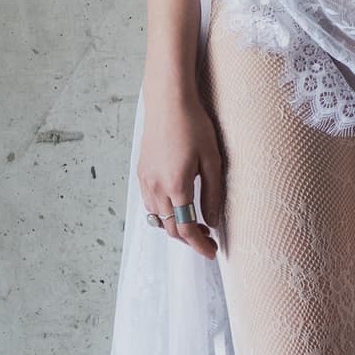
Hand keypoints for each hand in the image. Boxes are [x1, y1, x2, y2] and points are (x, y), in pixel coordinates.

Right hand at [138, 79, 224, 259]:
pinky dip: (163, 213)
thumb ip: (212, 194)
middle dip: (189, 238)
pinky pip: (149, 204)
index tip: (212, 253)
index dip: (199, 245)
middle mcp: (156, 188)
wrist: (168, 102)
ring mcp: (145, 180)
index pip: (186, 228)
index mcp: (176, 186)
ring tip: (195, 223)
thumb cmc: (194, 126)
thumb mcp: (212, 160)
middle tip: (208, 238)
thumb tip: (213, 221)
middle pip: (170, 228)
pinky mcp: (141, 172)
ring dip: (175, 226)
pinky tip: (177, 205)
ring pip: (157, 218)